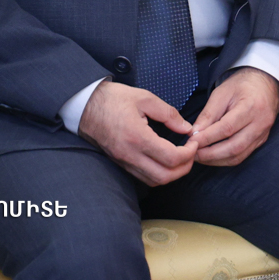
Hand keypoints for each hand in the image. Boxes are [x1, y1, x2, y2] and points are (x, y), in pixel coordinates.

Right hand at [77, 81, 195, 184]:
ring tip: (181, 157)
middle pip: (165, 176)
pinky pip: (143, 177)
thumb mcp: (145, 98)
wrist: (84, 105)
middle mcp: (130, 154)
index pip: (171, 158)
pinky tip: (165, 159)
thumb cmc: (113, 99)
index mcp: (137, 137)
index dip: (189, 153)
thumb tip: (186, 128)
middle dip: (184, 168)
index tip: (194, 142)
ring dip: (172, 173)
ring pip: (154, 181)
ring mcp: (123, 161)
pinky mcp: (120, 163)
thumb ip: (169, 114)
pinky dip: (159, 173)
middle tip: (191, 152)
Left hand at [188, 67, 278, 166]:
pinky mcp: (261, 140)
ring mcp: (262, 134)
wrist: (265, 83)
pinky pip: (243, 155)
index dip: (207, 138)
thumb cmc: (242, 85)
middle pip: (234, 147)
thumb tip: (195, 133)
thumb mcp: (222, 92)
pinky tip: (213, 156)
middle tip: (193, 153)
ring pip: (238, 156)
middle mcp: (260, 123)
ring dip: (217, 160)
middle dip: (210, 154)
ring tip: (200, 156)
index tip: (191, 141)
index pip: (227, 128)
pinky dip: (226, 159)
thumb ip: (208, 114)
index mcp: (251, 106)